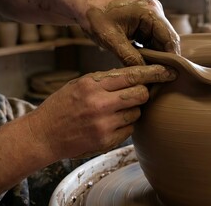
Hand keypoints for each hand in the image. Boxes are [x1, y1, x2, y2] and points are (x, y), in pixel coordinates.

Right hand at [27, 65, 175, 158]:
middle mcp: (100, 103)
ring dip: (132, 110)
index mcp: (92, 84)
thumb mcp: (79, 84)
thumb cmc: (61, 106)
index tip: (168, 70)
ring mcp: (104, 124)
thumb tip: (134, 75)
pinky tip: (110, 123)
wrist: (42, 135)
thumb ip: (106, 80)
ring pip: (137, 112)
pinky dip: (125, 125)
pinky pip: (130, 129)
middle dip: (144, 92)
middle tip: (138, 92)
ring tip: (114, 111)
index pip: (132, 74)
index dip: (153, 72)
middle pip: (141, 94)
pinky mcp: (106, 140)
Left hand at [78, 0, 180, 65]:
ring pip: (159, 41)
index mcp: (150, 11)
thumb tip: (144, 74)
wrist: (82, 3)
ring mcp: (149, 15)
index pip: (169, 38)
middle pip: (167, 40)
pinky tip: (142, 62)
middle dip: (162, 58)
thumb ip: (129, 57)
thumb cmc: (94, 16)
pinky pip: (150, 39)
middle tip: (159, 78)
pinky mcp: (143, 21)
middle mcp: (154, 10)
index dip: (170, 58)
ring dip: (155, 56)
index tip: (168, 75)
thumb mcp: (111, 40)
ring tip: (150, 73)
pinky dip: (147, 50)